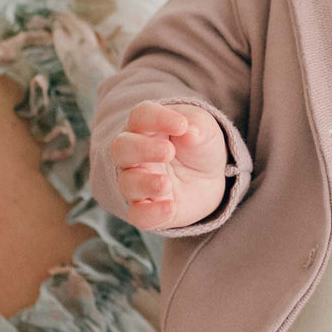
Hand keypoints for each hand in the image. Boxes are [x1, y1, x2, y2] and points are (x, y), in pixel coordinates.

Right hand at [111, 101, 228, 230]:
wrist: (209, 177)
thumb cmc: (199, 145)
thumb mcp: (205, 129)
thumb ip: (198, 126)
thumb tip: (189, 130)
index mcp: (147, 126)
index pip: (141, 116)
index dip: (157, 118)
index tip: (182, 125)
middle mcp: (135, 154)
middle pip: (122, 148)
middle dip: (142, 149)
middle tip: (168, 151)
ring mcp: (138, 182)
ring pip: (127, 183)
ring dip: (145, 183)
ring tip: (167, 183)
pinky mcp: (147, 209)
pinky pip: (138, 215)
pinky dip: (151, 213)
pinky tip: (170, 207)